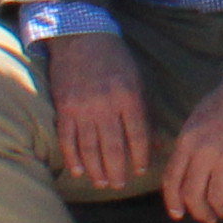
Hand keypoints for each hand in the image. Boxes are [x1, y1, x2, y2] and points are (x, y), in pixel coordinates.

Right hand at [41, 27, 152, 186]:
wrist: (81, 37)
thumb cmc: (115, 60)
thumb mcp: (137, 82)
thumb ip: (146, 114)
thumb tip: (159, 144)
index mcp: (129, 97)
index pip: (137, 136)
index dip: (140, 157)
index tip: (140, 171)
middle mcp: (106, 105)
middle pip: (113, 147)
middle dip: (117, 170)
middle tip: (119, 185)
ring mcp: (82, 107)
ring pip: (89, 147)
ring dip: (96, 169)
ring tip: (101, 183)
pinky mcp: (64, 107)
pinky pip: (67, 139)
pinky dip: (72, 157)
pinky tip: (77, 171)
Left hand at [160, 77, 222, 222]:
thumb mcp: (195, 120)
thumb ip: (186, 147)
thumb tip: (180, 174)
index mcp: (187, 141)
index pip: (172, 180)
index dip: (174, 202)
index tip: (178, 214)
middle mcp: (203, 153)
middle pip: (193, 196)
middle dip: (200, 213)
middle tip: (207, 218)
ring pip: (217, 200)